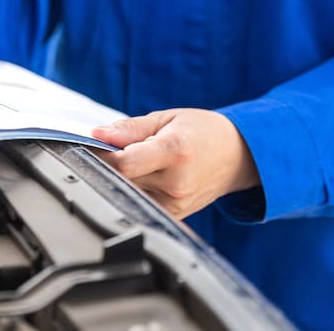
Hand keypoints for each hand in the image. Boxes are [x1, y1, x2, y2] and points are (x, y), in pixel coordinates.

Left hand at [91, 109, 259, 218]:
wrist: (238, 156)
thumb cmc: (202, 132)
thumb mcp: (166, 118)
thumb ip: (129, 129)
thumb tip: (97, 134)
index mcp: (175, 152)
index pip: (124, 163)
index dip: (103, 154)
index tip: (95, 144)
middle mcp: (176, 182)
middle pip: (122, 178)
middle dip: (109, 164)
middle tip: (111, 150)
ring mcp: (176, 203)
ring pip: (127, 192)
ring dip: (121, 178)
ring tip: (134, 162)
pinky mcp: (175, 215)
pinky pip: (140, 204)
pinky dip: (133, 190)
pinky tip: (142, 177)